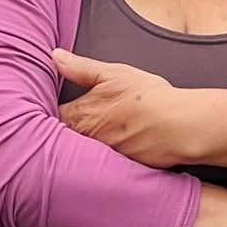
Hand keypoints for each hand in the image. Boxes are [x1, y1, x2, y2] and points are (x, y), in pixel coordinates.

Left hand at [54, 50, 195, 167]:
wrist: (177, 126)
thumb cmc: (146, 97)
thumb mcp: (112, 73)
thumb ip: (80, 67)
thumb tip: (55, 56)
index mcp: (80, 116)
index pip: (50, 117)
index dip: (49, 111)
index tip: (51, 106)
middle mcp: (84, 141)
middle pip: (62, 138)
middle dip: (62, 131)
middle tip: (67, 123)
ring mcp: (101, 158)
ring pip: (81, 154)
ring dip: (81, 147)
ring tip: (96, 135)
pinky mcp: (118, 171)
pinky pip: (102, 167)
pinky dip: (102, 160)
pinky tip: (113, 151)